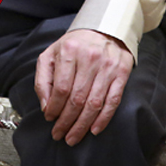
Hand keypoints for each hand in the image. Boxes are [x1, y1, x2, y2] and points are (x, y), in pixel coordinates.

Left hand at [34, 29, 133, 145]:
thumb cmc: (73, 46)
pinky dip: (103, 118)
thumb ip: (43, 79)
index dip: (54, 107)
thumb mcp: (51, 54)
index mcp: (69, 50)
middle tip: (59, 134)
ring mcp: (107, 66)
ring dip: (82, 125)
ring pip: (94, 103)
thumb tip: (46, 106)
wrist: (103, 29)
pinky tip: (94, 129)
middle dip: (66, 121)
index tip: (50, 119)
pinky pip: (113, 101)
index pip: (61, 87)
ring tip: (73, 137)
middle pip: (77, 98)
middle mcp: (90, 58)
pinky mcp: (121, 73)